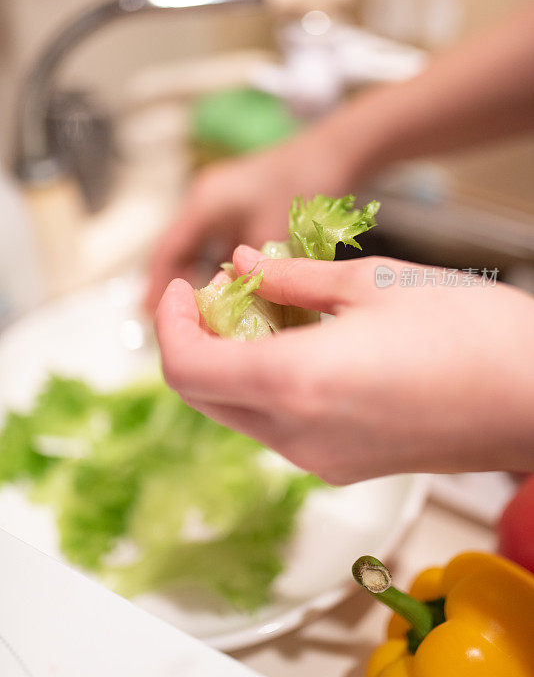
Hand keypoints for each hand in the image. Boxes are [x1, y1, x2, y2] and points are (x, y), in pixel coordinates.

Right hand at [143, 138, 343, 312]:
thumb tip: (232, 307)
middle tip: (180, 319)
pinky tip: (233, 289)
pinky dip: (223, 266)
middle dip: (178, 284)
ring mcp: (226, 201)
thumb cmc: (300, 186)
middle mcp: (207, 200)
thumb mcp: (269, 236)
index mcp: (203, 204)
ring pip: (202, 248)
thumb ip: (246, 273)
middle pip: (179, 250)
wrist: (334, 153)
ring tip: (202, 311)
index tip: (156, 315)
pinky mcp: (245, 204)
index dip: (158, 285)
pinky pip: (223, 242)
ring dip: (201, 276)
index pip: (168, 251)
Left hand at [156, 248, 533, 483]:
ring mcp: (321, 460)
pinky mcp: (346, 466)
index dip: (169, 323)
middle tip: (222, 292)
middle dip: (197, 340)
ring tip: (266, 309)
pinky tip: (301, 344)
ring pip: (240, 412)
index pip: (185, 368)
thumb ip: (291, 277)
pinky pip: (280, 427)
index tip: (184, 286)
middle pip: (204, 395)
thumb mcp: (371, 282)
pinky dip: (268, 385)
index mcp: (293, 385)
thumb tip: (242, 267)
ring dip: (233, 362)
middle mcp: (296, 437)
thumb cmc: (468, 331)